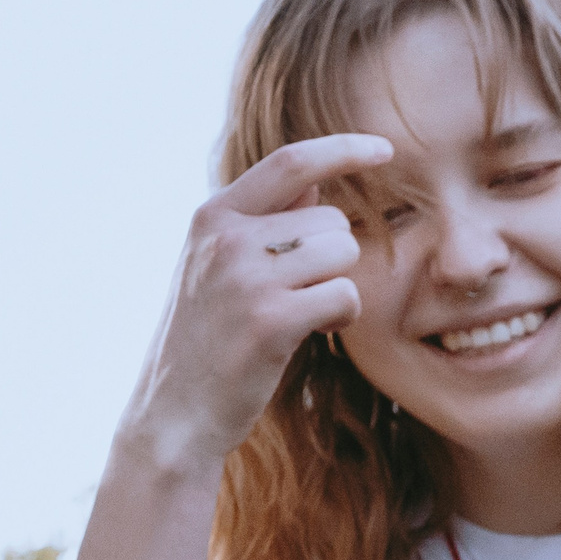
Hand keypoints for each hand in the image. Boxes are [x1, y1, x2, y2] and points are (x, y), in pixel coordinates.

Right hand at [123, 133, 392, 470]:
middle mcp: (227, 238)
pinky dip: (342, 317)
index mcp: (213, 216)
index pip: (290, 162)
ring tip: (302, 314)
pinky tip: (313, 333)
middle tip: (300, 294)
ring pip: (343, 254)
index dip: (343, 149)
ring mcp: (246, 278)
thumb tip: (316, 182)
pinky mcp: (270, 321)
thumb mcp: (219, 266)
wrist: (176, 412)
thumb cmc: (209, 338)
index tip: (384, 147)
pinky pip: (345, 295)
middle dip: (335, 258)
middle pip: (332, 220)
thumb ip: (265, 222)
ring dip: (338, 287)